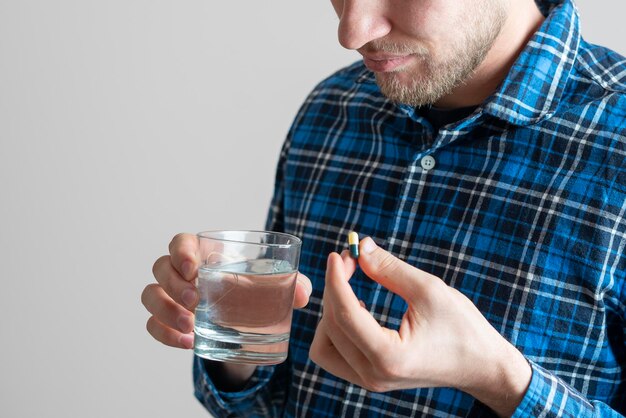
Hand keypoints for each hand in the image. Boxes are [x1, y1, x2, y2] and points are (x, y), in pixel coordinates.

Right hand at [141, 233, 312, 348]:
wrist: (244, 320)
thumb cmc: (253, 290)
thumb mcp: (275, 285)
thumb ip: (292, 284)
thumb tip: (303, 294)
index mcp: (204, 252)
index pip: (181, 242)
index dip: (181, 251)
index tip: (193, 268)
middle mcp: (181, 272)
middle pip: (161, 267)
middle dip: (174, 284)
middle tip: (196, 301)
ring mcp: (171, 296)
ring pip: (150, 294)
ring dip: (165, 310)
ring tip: (190, 326)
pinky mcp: (168, 321)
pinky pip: (152, 325)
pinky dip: (164, 334)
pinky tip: (187, 342)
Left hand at [309, 237, 530, 416]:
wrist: (482, 367)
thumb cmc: (462, 328)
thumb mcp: (428, 289)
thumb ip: (388, 268)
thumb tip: (359, 247)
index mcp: (389, 357)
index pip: (344, 314)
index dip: (335, 279)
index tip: (336, 254)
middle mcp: (374, 375)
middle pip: (331, 326)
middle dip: (335, 289)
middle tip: (351, 261)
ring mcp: (370, 381)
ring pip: (324, 345)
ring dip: (330, 312)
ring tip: (351, 288)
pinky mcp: (370, 378)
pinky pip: (335, 353)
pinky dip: (337, 329)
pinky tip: (357, 308)